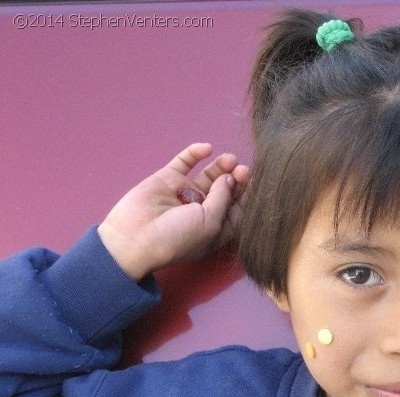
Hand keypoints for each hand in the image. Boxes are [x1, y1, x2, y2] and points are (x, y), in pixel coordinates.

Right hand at [98, 143, 249, 281]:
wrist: (134, 239)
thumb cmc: (176, 239)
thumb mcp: (210, 222)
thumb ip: (223, 199)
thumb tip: (229, 178)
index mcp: (215, 229)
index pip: (238, 210)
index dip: (249, 196)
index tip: (260, 184)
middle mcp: (201, 212)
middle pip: (226, 191)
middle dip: (237, 180)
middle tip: (244, 170)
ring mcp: (184, 194)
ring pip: (209, 176)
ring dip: (221, 166)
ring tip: (231, 160)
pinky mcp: (167, 180)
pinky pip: (184, 162)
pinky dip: (196, 153)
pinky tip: (207, 148)